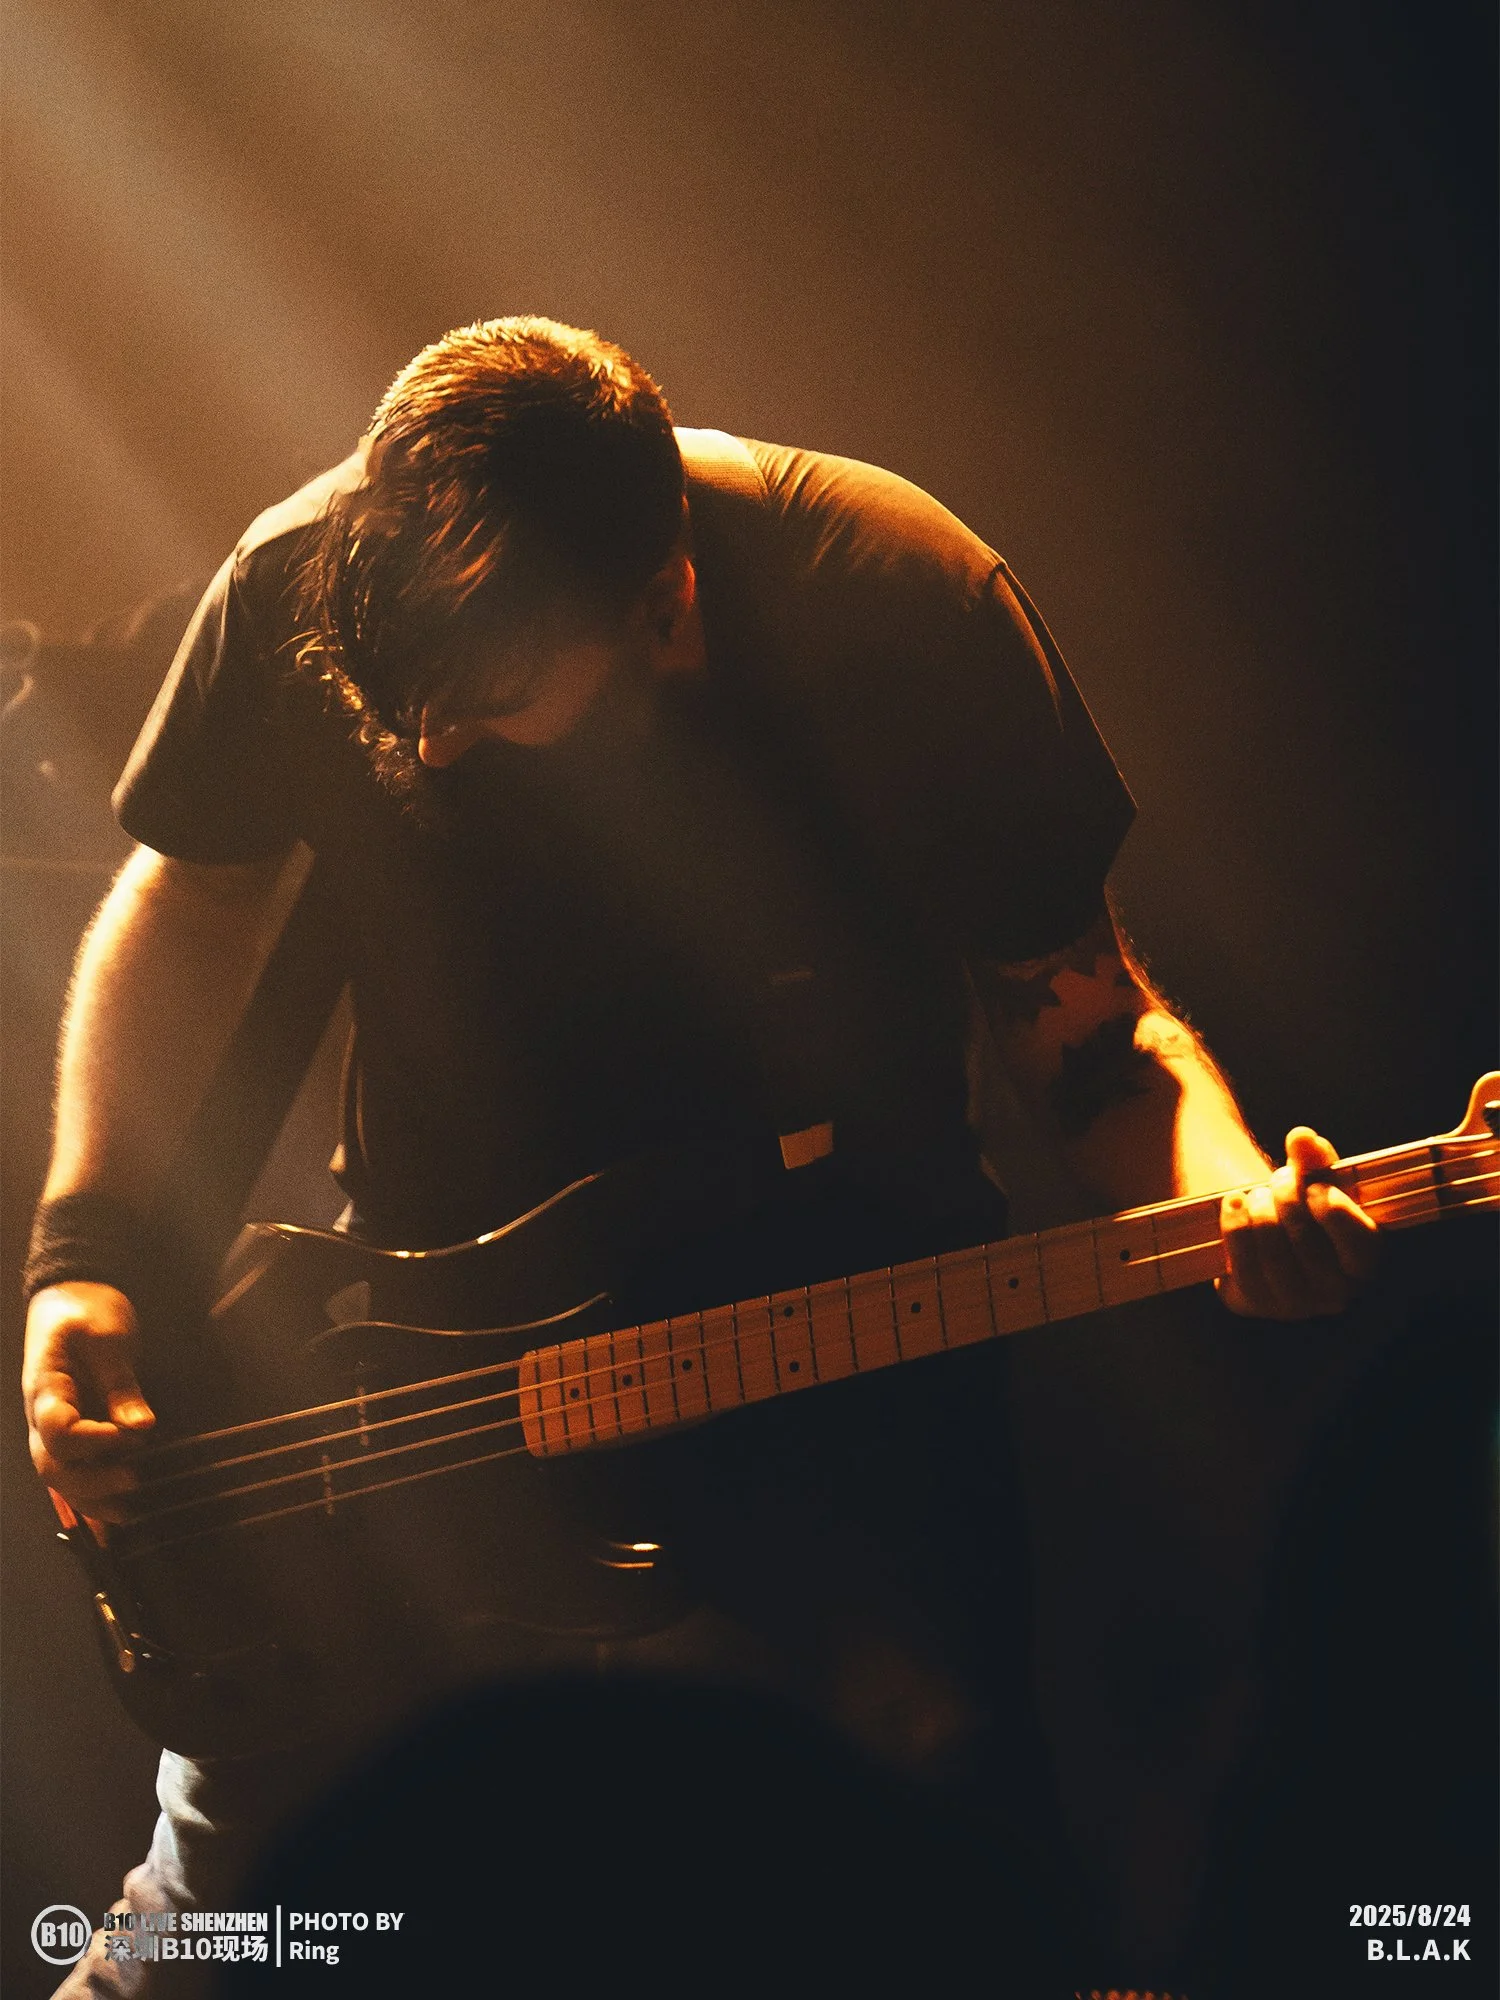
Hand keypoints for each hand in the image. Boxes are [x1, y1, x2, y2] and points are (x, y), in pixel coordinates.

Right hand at [23, 1282, 155, 1521]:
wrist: (73, 1297)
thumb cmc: (87, 1311)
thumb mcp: (107, 1338)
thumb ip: (121, 1383)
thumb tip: (142, 1429)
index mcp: (46, 1390)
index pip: (58, 1430)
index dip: (92, 1442)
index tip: (131, 1437)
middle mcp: (44, 1417)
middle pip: (55, 1465)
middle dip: (94, 1482)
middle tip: (137, 1479)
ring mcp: (57, 1429)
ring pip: (63, 1478)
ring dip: (95, 1499)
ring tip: (133, 1510)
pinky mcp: (77, 1434)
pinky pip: (79, 1473)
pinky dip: (97, 1496)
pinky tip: (124, 1514)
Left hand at [1217, 1128, 1379, 1319]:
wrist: (1263, 1231)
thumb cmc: (1302, 1203)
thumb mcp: (1316, 1177)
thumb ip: (1316, 1157)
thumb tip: (1302, 1137)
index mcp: (1364, 1263)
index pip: (1359, 1242)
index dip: (1334, 1210)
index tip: (1315, 1185)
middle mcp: (1335, 1294)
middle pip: (1307, 1242)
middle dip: (1288, 1197)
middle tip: (1280, 1178)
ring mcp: (1293, 1305)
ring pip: (1273, 1252)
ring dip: (1260, 1210)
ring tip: (1258, 1193)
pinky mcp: (1253, 1304)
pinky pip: (1242, 1265)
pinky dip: (1235, 1226)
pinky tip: (1234, 1202)